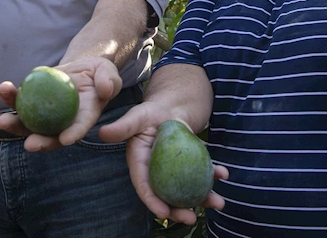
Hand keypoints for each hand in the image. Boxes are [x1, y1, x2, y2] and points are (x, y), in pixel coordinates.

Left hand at [0, 57, 121, 151]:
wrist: (81, 68)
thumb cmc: (98, 73)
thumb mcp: (109, 72)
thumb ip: (110, 80)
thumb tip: (106, 90)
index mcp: (84, 117)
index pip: (79, 128)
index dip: (72, 135)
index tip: (65, 139)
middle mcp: (63, 121)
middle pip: (49, 136)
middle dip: (39, 142)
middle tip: (29, 144)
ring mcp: (46, 114)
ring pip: (29, 124)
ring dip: (15, 125)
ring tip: (2, 121)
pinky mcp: (34, 102)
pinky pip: (20, 102)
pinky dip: (10, 98)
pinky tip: (4, 89)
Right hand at [98, 102, 228, 224]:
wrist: (170, 108)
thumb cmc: (151, 112)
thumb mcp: (137, 117)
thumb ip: (123, 127)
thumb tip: (102, 133)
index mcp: (140, 165)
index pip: (144, 186)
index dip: (152, 201)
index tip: (164, 213)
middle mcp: (157, 173)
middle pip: (167, 196)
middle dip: (179, 210)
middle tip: (191, 218)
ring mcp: (175, 172)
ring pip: (187, 189)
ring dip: (203, 198)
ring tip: (218, 203)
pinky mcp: (189, 165)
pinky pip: (201, 174)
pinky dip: (213, 175)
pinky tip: (224, 174)